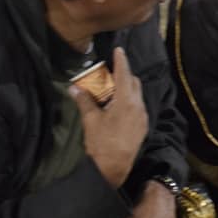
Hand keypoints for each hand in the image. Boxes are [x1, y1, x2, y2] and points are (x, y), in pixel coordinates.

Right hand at [70, 47, 148, 187]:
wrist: (113, 167)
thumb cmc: (101, 142)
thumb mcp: (90, 119)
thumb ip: (84, 100)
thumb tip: (74, 88)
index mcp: (126, 101)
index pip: (125, 74)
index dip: (121, 61)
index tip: (119, 50)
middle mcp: (139, 107)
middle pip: (134, 83)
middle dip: (124, 75)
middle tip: (110, 73)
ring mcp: (143, 117)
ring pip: (138, 95)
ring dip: (127, 88)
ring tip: (112, 89)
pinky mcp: (143, 126)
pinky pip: (138, 106)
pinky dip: (130, 100)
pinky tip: (118, 106)